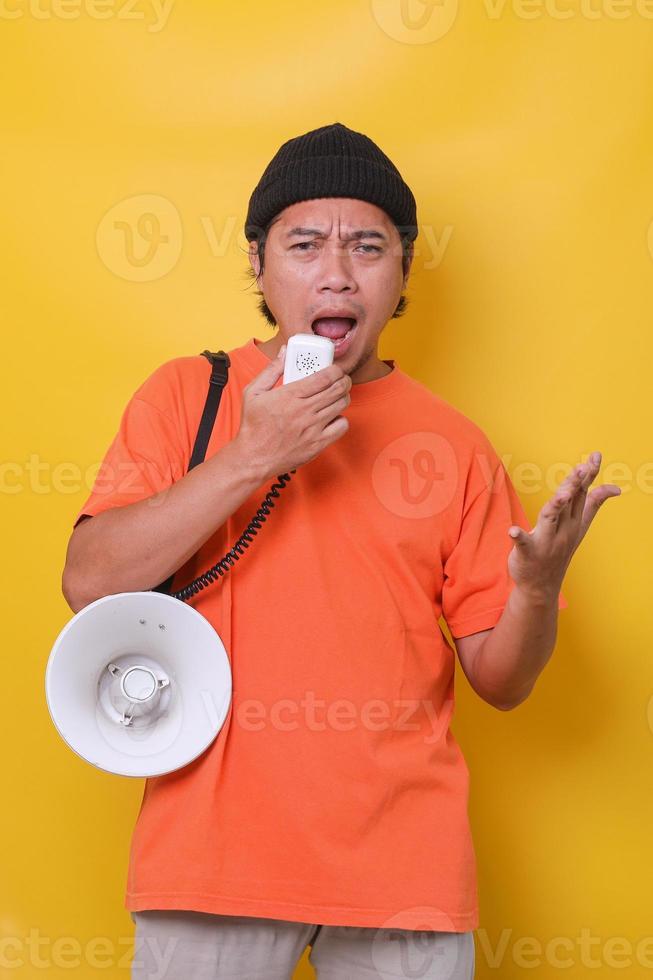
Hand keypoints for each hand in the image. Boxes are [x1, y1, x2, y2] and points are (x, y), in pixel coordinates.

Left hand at [507, 451, 620, 598]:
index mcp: (574, 521)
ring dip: (556, 506)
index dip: (588, 475)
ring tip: (562, 495)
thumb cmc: (559, 549)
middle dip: (575, 484)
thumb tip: (615, 488)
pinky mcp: (528, 553)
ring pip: (551, 518)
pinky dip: (518, 537)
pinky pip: (523, 544)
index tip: (595, 457)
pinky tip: (512, 531)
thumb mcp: (578, 527)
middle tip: (581, 468)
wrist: (541, 585)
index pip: (583, 494)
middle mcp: (563, 530)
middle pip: (569, 502)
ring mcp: (546, 542)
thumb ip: (592, 504)